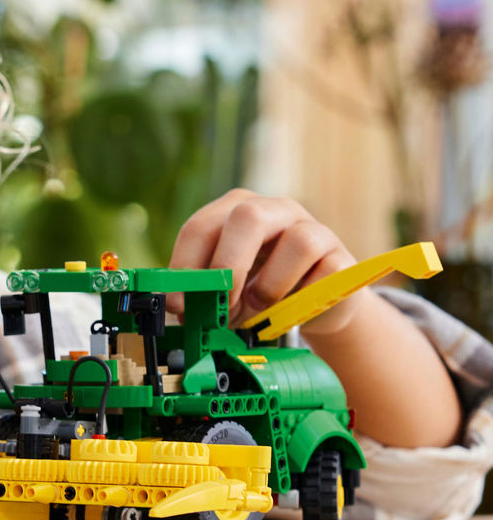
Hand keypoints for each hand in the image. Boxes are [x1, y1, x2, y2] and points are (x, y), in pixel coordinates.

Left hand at [168, 188, 363, 337]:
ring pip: (297, 242)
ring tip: (259, 306)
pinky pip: (326, 272)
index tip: (177, 305)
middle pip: (248, 216)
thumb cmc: (259, 293)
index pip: (201, 226)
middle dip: (227, 266)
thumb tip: (177, 310)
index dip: (184, 266)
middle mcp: (274, 210)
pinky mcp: (342, 256)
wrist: (315, 307)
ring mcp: (312, 228)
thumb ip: (203, 294)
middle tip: (221, 304)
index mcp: (236, 211)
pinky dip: (304, 299)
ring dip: (270, 285)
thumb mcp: (225, 292)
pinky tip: (293, 309)